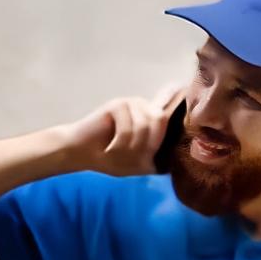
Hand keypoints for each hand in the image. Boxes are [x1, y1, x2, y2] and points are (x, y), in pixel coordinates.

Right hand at [57, 89, 179, 177]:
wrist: (80, 154)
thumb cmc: (110, 158)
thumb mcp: (138, 162)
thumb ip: (156, 157)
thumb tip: (176, 160)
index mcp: (152, 119)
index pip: (173, 107)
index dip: (180, 100)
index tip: (180, 97)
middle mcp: (145, 108)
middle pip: (160, 122)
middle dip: (145, 145)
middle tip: (129, 157)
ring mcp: (132, 104)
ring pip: (144, 126)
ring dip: (130, 146)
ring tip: (115, 152)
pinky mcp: (118, 104)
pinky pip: (128, 127)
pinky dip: (119, 143)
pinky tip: (108, 148)